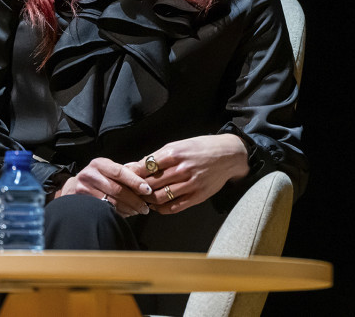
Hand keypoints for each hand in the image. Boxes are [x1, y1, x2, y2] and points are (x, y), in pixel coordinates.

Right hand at [52, 157, 152, 216]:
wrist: (74, 187)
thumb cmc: (98, 177)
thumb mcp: (107, 169)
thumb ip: (124, 172)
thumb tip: (146, 181)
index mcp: (99, 164)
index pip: (120, 172)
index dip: (135, 181)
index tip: (147, 190)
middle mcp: (90, 175)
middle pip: (117, 189)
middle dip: (134, 200)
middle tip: (145, 207)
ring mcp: (84, 190)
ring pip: (111, 202)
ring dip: (128, 209)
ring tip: (138, 211)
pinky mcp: (82, 203)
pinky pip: (105, 210)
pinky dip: (119, 213)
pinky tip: (127, 214)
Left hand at [127, 134, 249, 214]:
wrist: (229, 155)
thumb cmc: (202, 148)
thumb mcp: (180, 145)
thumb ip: (159, 156)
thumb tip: (136, 165)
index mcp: (175, 153)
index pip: (146, 166)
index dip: (132, 173)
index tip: (125, 177)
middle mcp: (182, 169)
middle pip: (151, 184)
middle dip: (137, 188)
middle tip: (130, 191)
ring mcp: (190, 184)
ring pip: (160, 197)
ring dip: (148, 200)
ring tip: (143, 198)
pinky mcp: (198, 196)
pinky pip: (174, 207)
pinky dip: (161, 209)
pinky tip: (157, 206)